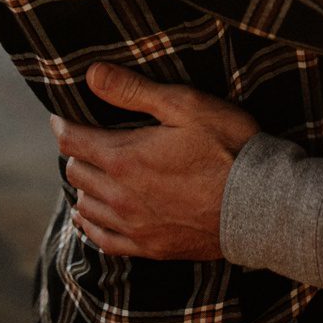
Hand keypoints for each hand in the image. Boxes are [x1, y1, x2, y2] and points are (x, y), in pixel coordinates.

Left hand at [47, 63, 260, 260]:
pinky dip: (90, 224)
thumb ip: (134, 91)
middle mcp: (120, 196)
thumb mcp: (184, 105)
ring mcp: (134, 226)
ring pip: (85, 206)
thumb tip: (92, 74)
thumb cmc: (227, 146)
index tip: (63, 115)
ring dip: (84, 185)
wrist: (260, 203)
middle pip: (75, 172)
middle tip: (87, 139)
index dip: (63, 123)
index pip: (71, 140)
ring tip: (94, 171)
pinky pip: (103, 240)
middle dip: (76, 152)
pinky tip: (91, 216)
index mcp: (123, 159)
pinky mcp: (150, 247)